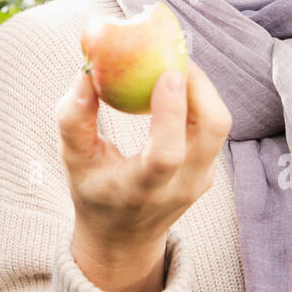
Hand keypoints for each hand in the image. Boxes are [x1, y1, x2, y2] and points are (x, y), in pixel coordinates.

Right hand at [55, 62, 231, 291]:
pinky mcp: (210, 168)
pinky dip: (199, 98)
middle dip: (199, 84)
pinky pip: (213, 125)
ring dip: (200, 87)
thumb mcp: (73, 163)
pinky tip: (176, 84)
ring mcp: (202, 179)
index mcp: (143, 190)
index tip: (167, 73)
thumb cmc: (94, 191)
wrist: (124, 237)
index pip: (167, 154)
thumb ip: (73, 121)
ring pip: (218, 123)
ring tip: (171, 64)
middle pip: (211, 129)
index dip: (171, 112)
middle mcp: (181, 186)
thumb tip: (86, 75)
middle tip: (172, 54)